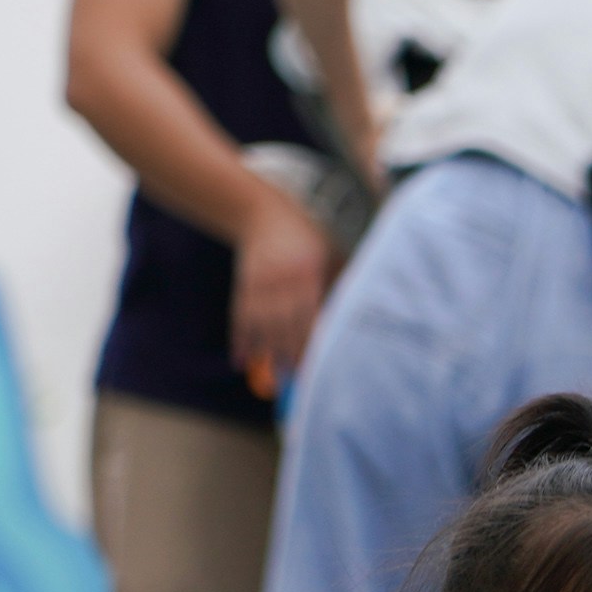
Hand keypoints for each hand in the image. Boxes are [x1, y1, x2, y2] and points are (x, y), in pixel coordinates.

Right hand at [230, 200, 330, 385]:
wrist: (265, 211)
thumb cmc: (312, 237)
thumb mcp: (332, 254)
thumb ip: (341, 284)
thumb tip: (352, 321)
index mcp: (307, 271)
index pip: (310, 314)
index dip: (312, 341)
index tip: (318, 364)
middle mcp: (281, 278)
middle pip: (284, 323)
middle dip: (290, 353)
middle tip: (297, 379)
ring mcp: (258, 281)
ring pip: (260, 323)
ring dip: (265, 352)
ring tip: (274, 377)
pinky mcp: (242, 282)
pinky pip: (239, 316)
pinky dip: (239, 338)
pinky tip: (240, 358)